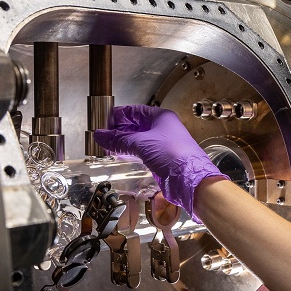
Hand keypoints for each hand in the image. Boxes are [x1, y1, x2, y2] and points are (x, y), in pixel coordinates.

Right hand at [93, 105, 227, 218]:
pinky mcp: (161, 158)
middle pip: (134, 125)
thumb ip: (118, 139)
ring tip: (108, 149)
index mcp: (160, 116)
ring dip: (123, 143)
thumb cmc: (172, 154)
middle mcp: (161, 127)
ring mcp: (161, 143)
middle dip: (118, 131)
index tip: (104, 127)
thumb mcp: (141, 143)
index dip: (117, 117)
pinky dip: (130, 153)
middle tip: (103, 140)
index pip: (133, 111)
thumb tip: (100, 135)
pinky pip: (141, 152)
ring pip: (137, 139)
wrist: (190, 179)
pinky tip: (120, 157)